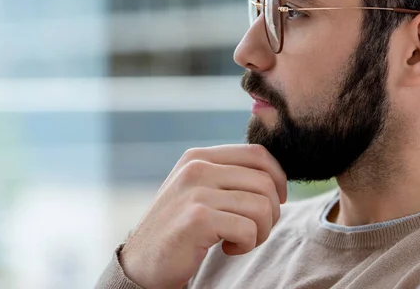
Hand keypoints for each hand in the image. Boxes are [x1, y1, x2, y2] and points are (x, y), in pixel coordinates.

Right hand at [119, 144, 286, 288]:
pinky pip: (248, 229)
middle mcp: (196, 167)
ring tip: (239, 240)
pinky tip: (227, 249)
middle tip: (254, 230)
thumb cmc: (178, 230)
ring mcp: (195, 191)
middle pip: (264, 181)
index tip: (276, 201)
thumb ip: (228, 176)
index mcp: (199, 156)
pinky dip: (246, 244)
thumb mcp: (199, 190)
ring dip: (261, 231)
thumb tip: (274, 176)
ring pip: (261, 206)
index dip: (278, 178)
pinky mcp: (197, 219)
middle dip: (271, 212)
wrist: (141, 265)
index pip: (257, 154)